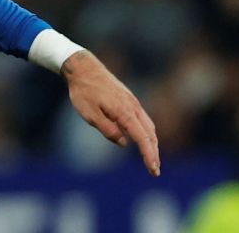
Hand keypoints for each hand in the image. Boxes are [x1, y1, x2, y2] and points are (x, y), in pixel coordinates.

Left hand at [61, 50, 159, 175]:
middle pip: (150, 134)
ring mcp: (133, 102)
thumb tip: (124, 143)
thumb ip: (107, 130)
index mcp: (124, 112)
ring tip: (152, 158)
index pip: (142, 139)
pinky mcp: (129, 99)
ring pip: (149, 126)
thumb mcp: (89, 114)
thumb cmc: (84, 91)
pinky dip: (148, 132)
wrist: (84, 68)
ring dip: (152, 143)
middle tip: (155, 171)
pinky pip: (144, 118)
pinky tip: (144, 138)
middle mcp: (133, 107)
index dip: (149, 156)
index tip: (153, 170)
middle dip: (154, 153)